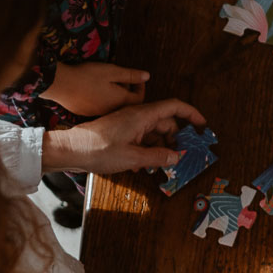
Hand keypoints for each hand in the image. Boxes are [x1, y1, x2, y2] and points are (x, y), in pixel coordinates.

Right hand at [39, 62, 147, 117]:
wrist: (60, 85)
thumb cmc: (87, 76)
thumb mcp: (112, 71)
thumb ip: (131, 75)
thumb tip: (147, 77)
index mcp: (120, 101)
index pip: (139, 100)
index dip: (141, 88)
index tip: (137, 79)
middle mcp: (111, 111)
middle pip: (126, 104)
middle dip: (127, 91)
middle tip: (122, 78)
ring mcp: (97, 114)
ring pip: (112, 106)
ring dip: (114, 95)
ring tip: (107, 81)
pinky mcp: (85, 112)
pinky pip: (100, 107)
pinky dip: (102, 99)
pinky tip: (94, 88)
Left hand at [44, 98, 205, 173]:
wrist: (70, 150)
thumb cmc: (98, 150)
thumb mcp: (132, 157)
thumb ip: (157, 156)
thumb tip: (176, 156)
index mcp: (142, 115)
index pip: (175, 107)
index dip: (191, 114)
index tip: (202, 125)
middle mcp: (138, 116)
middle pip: (166, 123)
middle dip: (176, 139)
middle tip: (182, 156)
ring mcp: (129, 124)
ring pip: (154, 133)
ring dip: (161, 147)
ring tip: (162, 165)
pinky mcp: (122, 133)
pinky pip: (142, 138)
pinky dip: (148, 149)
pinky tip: (145, 165)